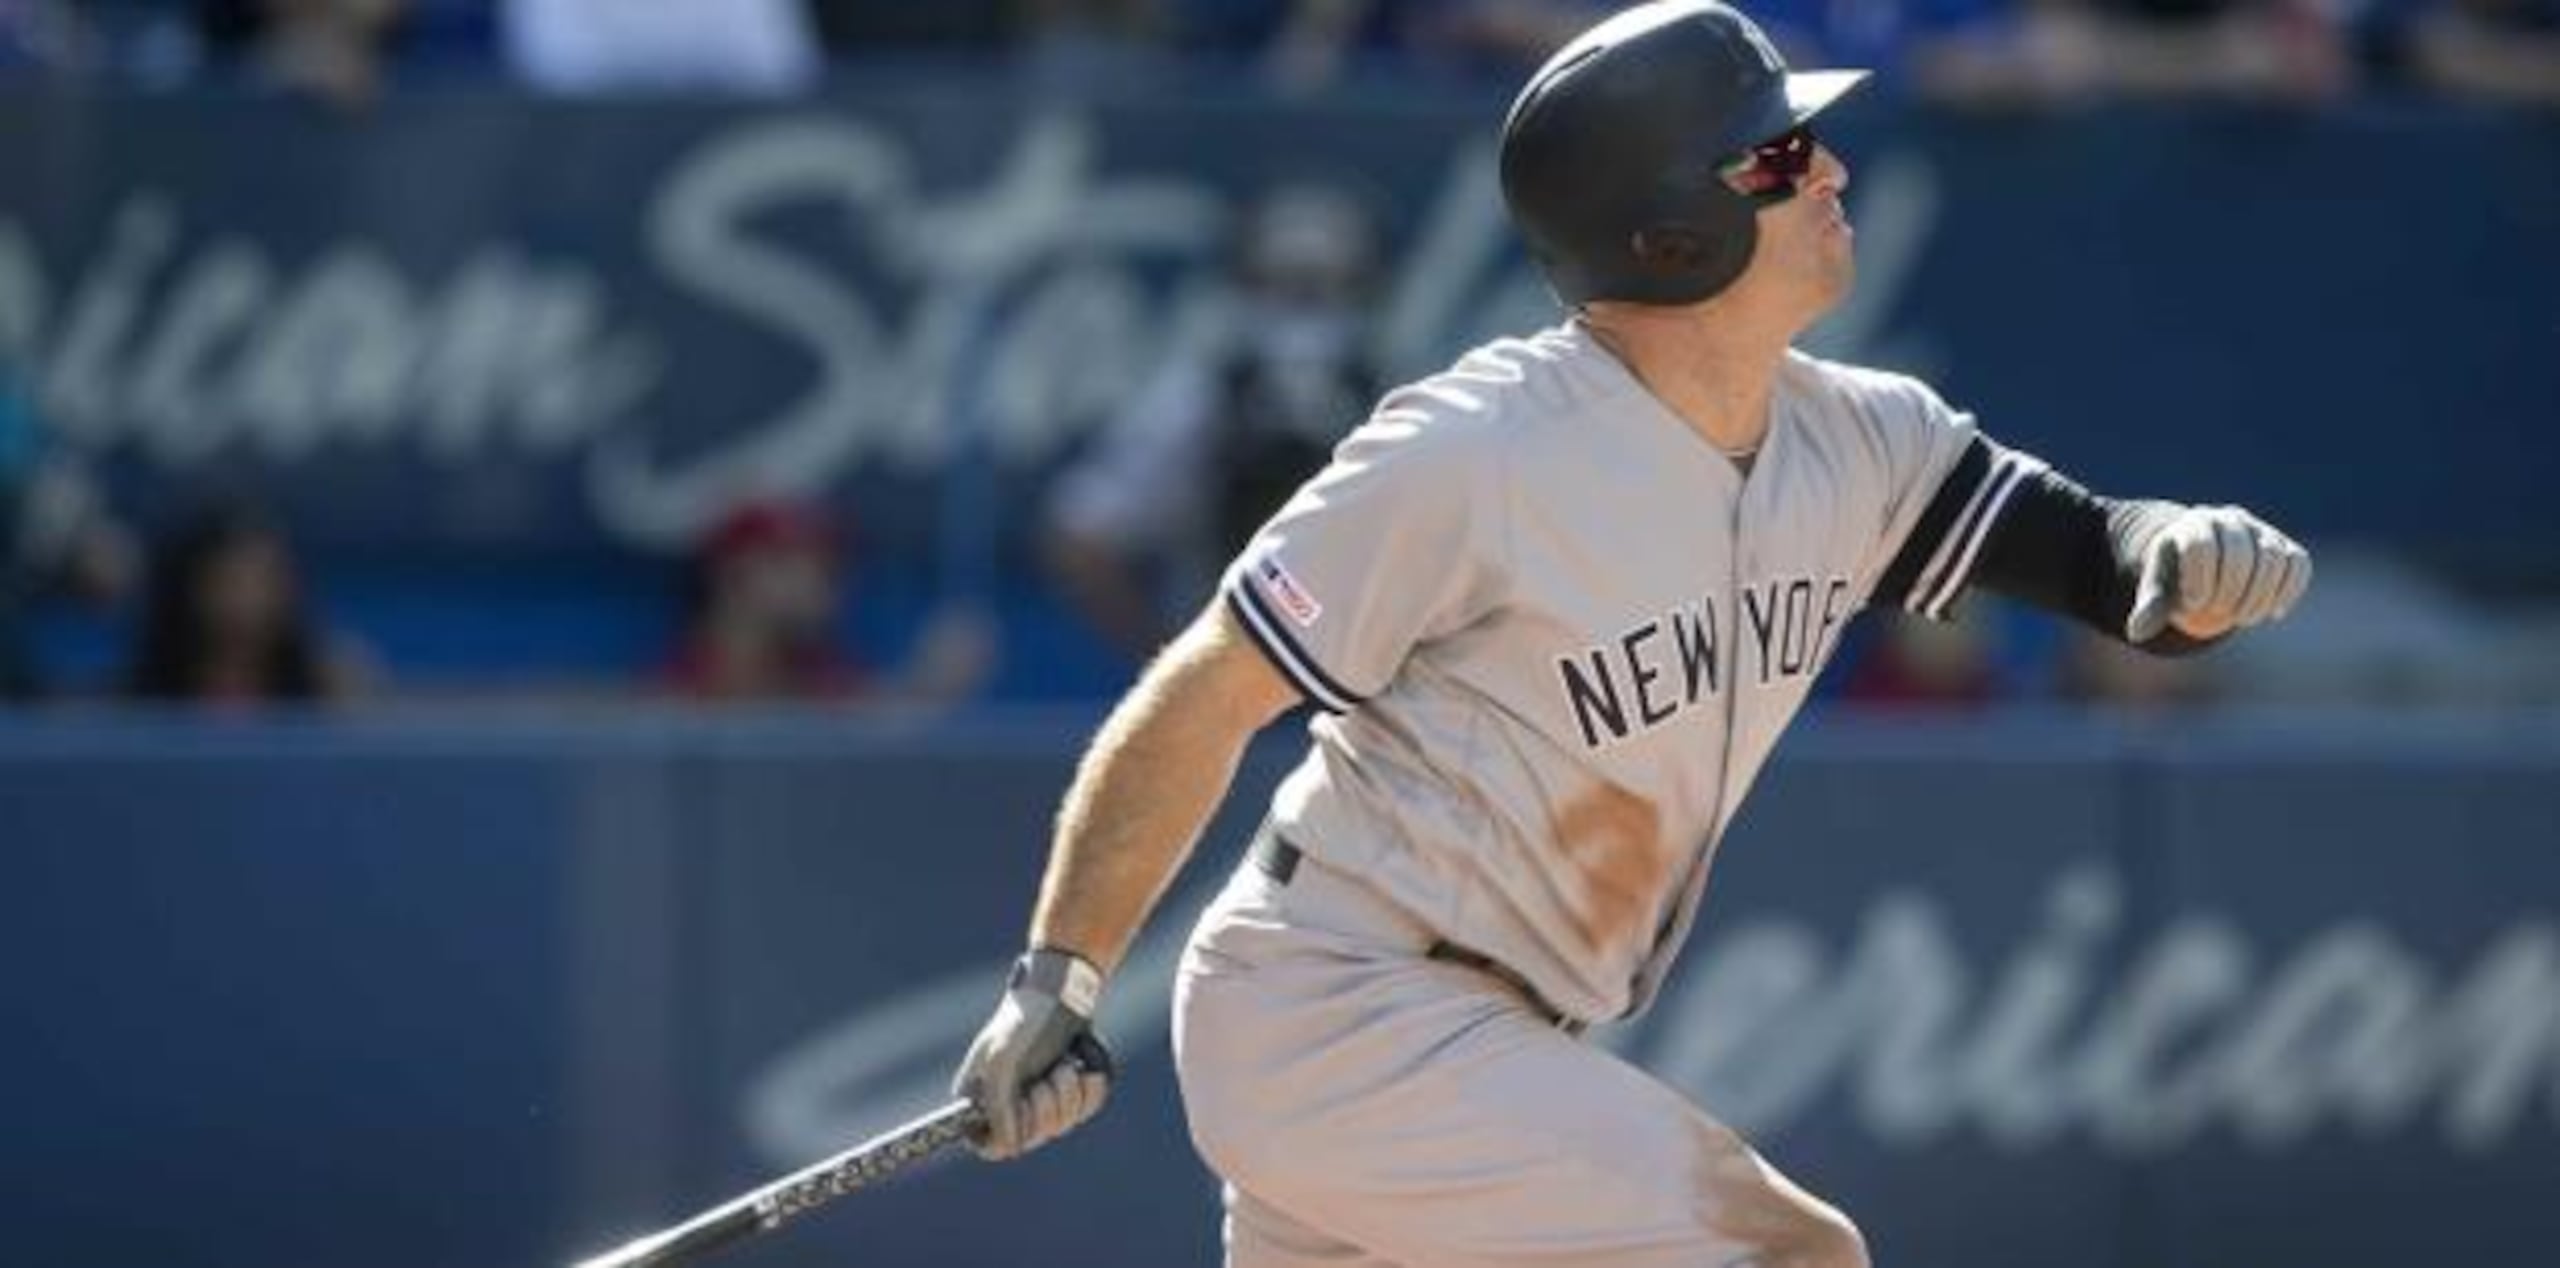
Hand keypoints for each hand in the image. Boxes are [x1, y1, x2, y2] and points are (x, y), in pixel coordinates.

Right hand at [952, 948, 1115, 1160]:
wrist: (1061, 993)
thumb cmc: (1024, 1022)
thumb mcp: (1002, 1061)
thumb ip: (999, 1107)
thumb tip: (1010, 1149)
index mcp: (980, 1098)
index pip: (988, 1145)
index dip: (1007, 1138)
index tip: (1024, 1114)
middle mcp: (1008, 1104)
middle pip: (1031, 1138)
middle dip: (1046, 1105)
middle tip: (1050, 1077)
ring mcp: (1040, 1098)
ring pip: (1061, 1124)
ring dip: (1069, 1092)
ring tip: (1065, 1064)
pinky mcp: (1070, 1090)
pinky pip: (1085, 1109)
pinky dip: (1089, 1089)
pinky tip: (1083, 1067)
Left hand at [2126, 505, 2311, 642]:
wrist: (2204, 559)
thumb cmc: (2177, 575)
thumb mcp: (2159, 588)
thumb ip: (2150, 606)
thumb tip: (2136, 632)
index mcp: (2193, 524)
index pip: (2201, 543)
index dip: (2199, 577)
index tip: (2193, 604)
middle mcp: (2230, 520)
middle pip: (2241, 550)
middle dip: (2233, 590)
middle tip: (2222, 616)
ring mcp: (2261, 531)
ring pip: (2273, 557)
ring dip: (2262, 594)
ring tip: (2244, 619)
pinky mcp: (2284, 547)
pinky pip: (2298, 563)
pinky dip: (2290, 590)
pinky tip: (2273, 614)